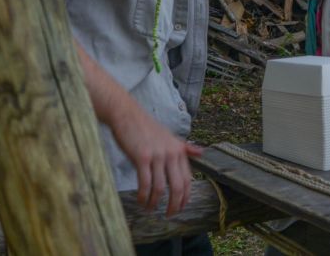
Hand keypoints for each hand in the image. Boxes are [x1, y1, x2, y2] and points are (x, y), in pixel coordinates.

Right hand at [107, 102, 203, 216]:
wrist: (127, 114)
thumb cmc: (147, 127)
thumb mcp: (170, 137)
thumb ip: (185, 148)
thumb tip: (202, 153)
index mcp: (180, 150)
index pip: (188, 179)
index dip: (186, 196)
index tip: (181, 207)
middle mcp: (172, 153)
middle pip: (178, 186)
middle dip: (174, 204)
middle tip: (169, 214)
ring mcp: (157, 156)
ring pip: (161, 188)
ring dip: (155, 202)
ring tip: (150, 209)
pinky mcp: (142, 157)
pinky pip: (145, 183)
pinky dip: (144, 196)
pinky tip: (141, 201)